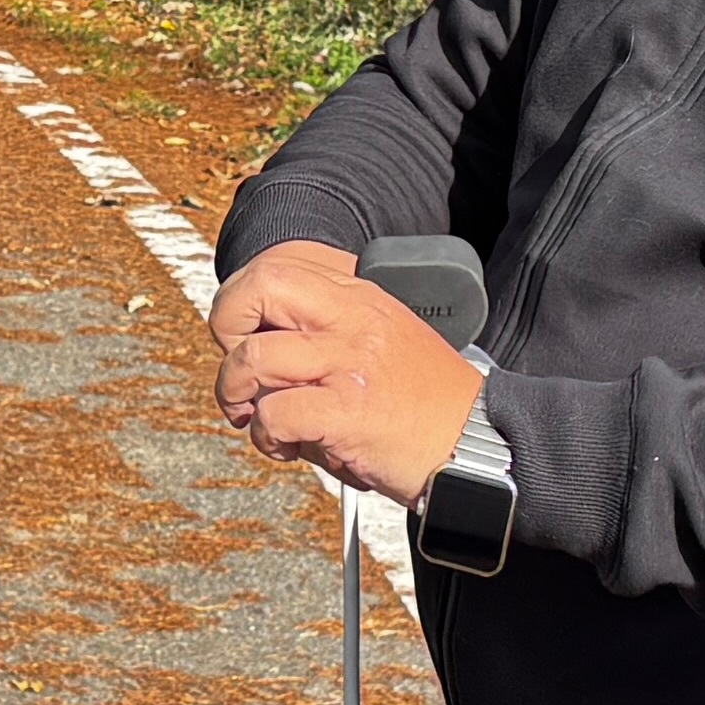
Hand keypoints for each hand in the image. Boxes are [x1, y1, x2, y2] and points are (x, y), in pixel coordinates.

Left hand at [208, 238, 478, 501]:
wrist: (478, 443)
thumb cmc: (426, 402)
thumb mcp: (384, 337)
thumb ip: (331, 328)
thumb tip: (258, 343)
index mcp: (362, 295)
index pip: (281, 259)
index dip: (245, 294)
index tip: (247, 331)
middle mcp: (354, 318)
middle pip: (260, 284)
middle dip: (226, 322)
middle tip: (235, 362)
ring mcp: (350, 362)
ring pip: (253, 356)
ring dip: (235, 393)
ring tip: (254, 417)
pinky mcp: (348, 411)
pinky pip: (274, 413)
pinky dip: (266, 436)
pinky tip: (287, 445)